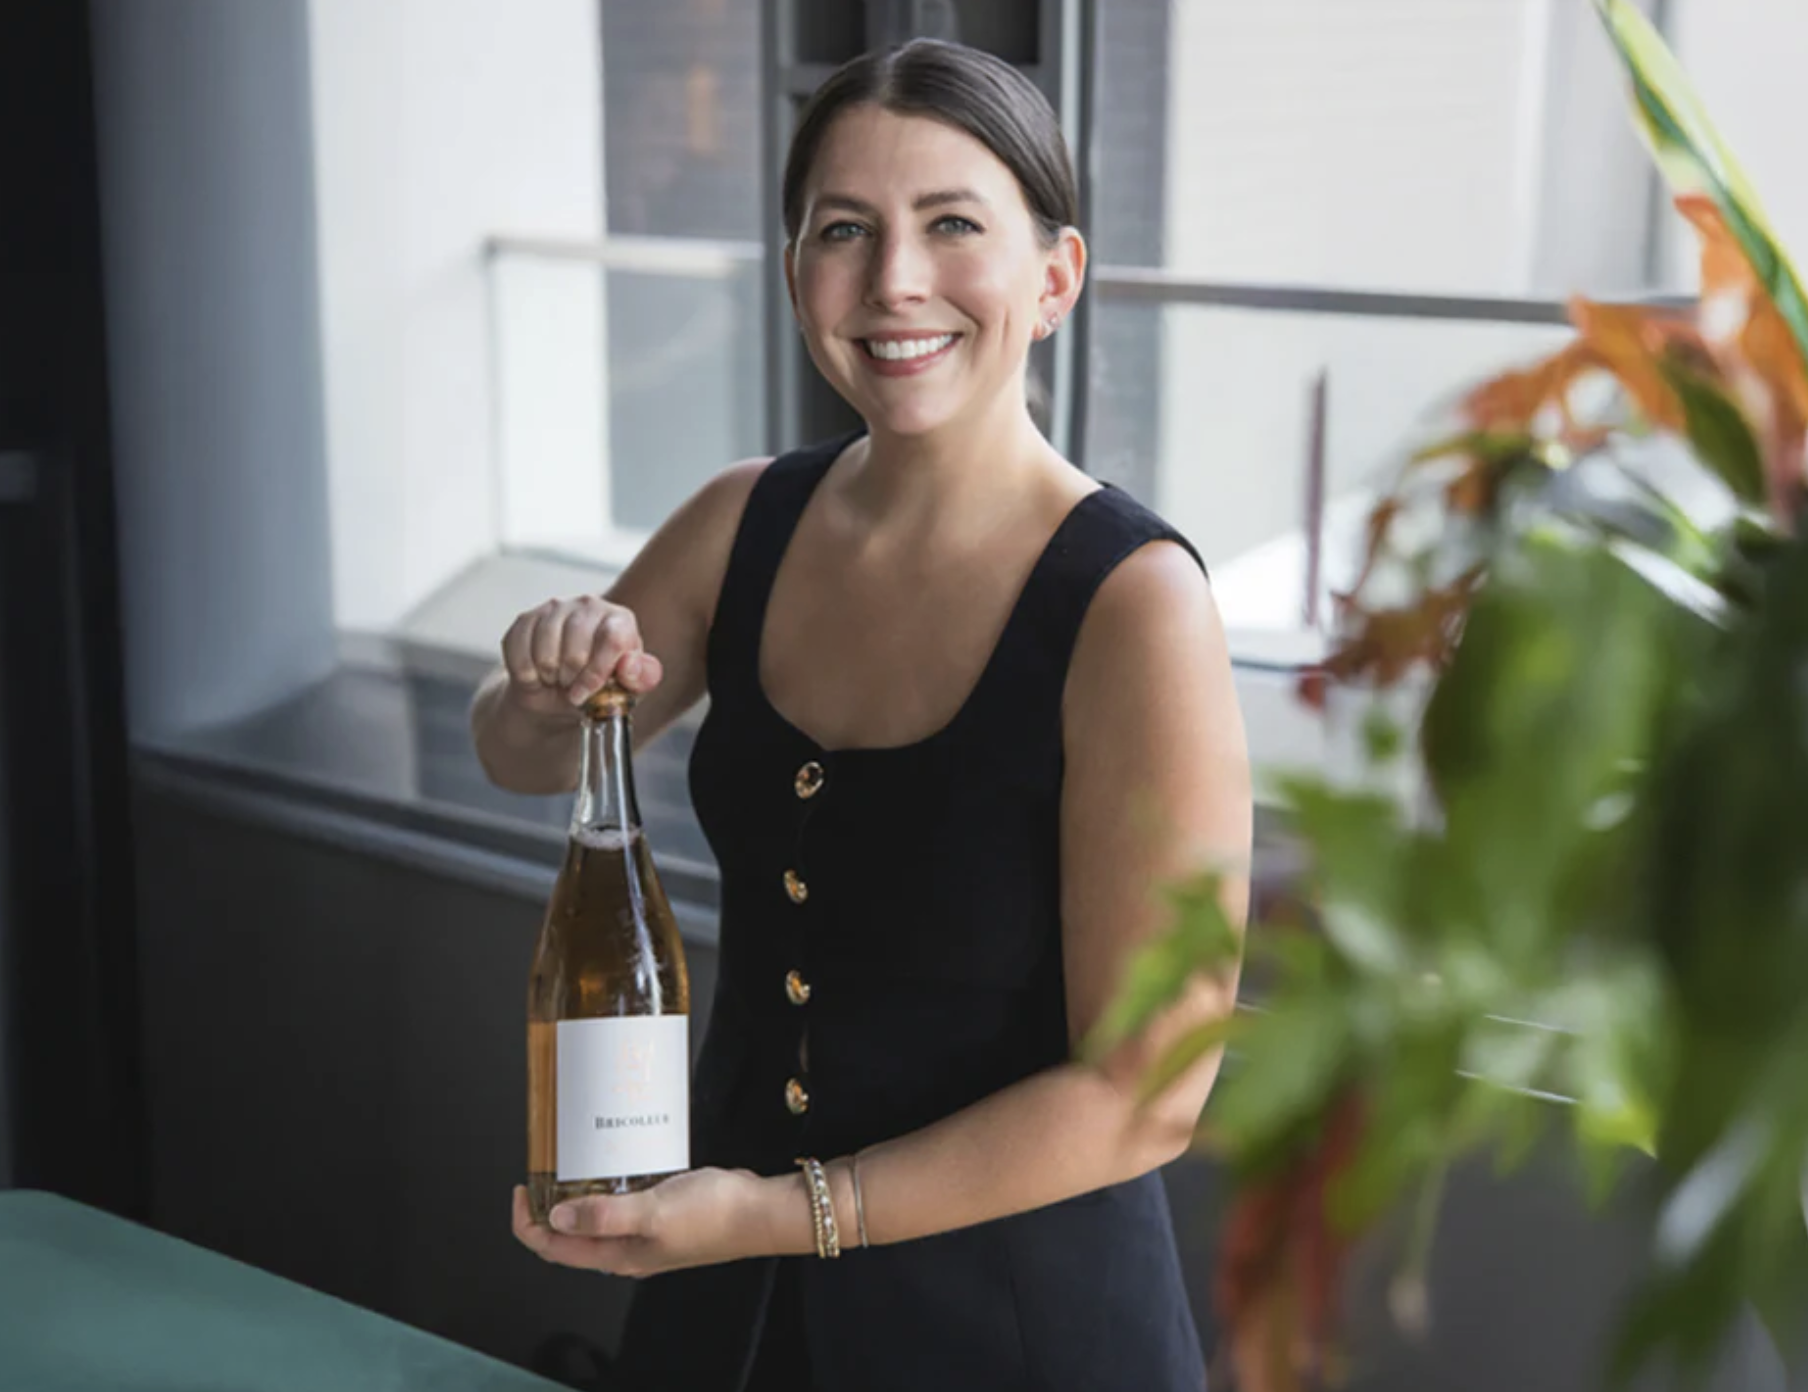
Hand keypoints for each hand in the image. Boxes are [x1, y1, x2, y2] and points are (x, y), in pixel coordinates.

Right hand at [498, 595, 664, 718]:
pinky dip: (526, 673)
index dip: (596, 674)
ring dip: (549, 676)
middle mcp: (589, 605)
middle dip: (572, 679)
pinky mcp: (526, 618)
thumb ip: (642, 678)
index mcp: (620, 619)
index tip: (586, 693)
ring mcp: (555, 608)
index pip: (611, 641)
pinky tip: (537, 674)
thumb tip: (630, 666)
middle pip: (576, 650)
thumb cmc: (601, 689)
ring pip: (545, 651)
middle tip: (572, 686)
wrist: (559, 695)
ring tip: (557, 678)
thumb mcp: (629, 690)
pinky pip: (518, 650)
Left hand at [512, 1168, 783, 1277]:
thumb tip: (555, 1219)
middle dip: (547, 1210)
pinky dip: (608, 1186)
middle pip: (570, 1238)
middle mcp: (628, 1251)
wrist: (758, 1212)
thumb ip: (602, 1215)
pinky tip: (613, 1162)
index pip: (555, 1249)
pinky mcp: (662, 1216)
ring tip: (569, 1163)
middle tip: (541, 1171)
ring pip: (596, 1220)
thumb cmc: (712, 1215)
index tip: (521, 1190)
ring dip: (577, 1196)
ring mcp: (645, 1234)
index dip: (528, 1224)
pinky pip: (622, 1204)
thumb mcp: (651, 1211)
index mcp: (619, 1256)